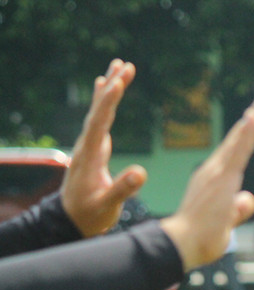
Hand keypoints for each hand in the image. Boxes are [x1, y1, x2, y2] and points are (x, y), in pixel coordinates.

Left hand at [60, 59, 147, 237]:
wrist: (71, 220)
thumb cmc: (90, 215)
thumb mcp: (107, 205)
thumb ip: (123, 189)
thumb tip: (142, 173)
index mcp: (90, 156)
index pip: (100, 123)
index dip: (109, 102)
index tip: (119, 81)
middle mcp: (87, 145)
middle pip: (100, 110)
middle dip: (113, 87)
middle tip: (125, 65)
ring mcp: (90, 145)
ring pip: (99, 111)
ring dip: (110, 89)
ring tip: (119, 66)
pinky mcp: (94, 148)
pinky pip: (100, 118)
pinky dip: (105, 101)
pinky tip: (107, 89)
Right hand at [160, 92, 253, 271]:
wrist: (181, 245)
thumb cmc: (200, 239)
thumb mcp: (227, 223)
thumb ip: (237, 210)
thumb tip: (248, 200)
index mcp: (216, 179)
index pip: (238, 151)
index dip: (250, 133)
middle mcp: (215, 170)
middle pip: (240, 139)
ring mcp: (217, 172)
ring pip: (240, 140)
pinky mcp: (220, 178)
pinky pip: (237, 151)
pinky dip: (246, 133)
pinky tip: (253, 118)